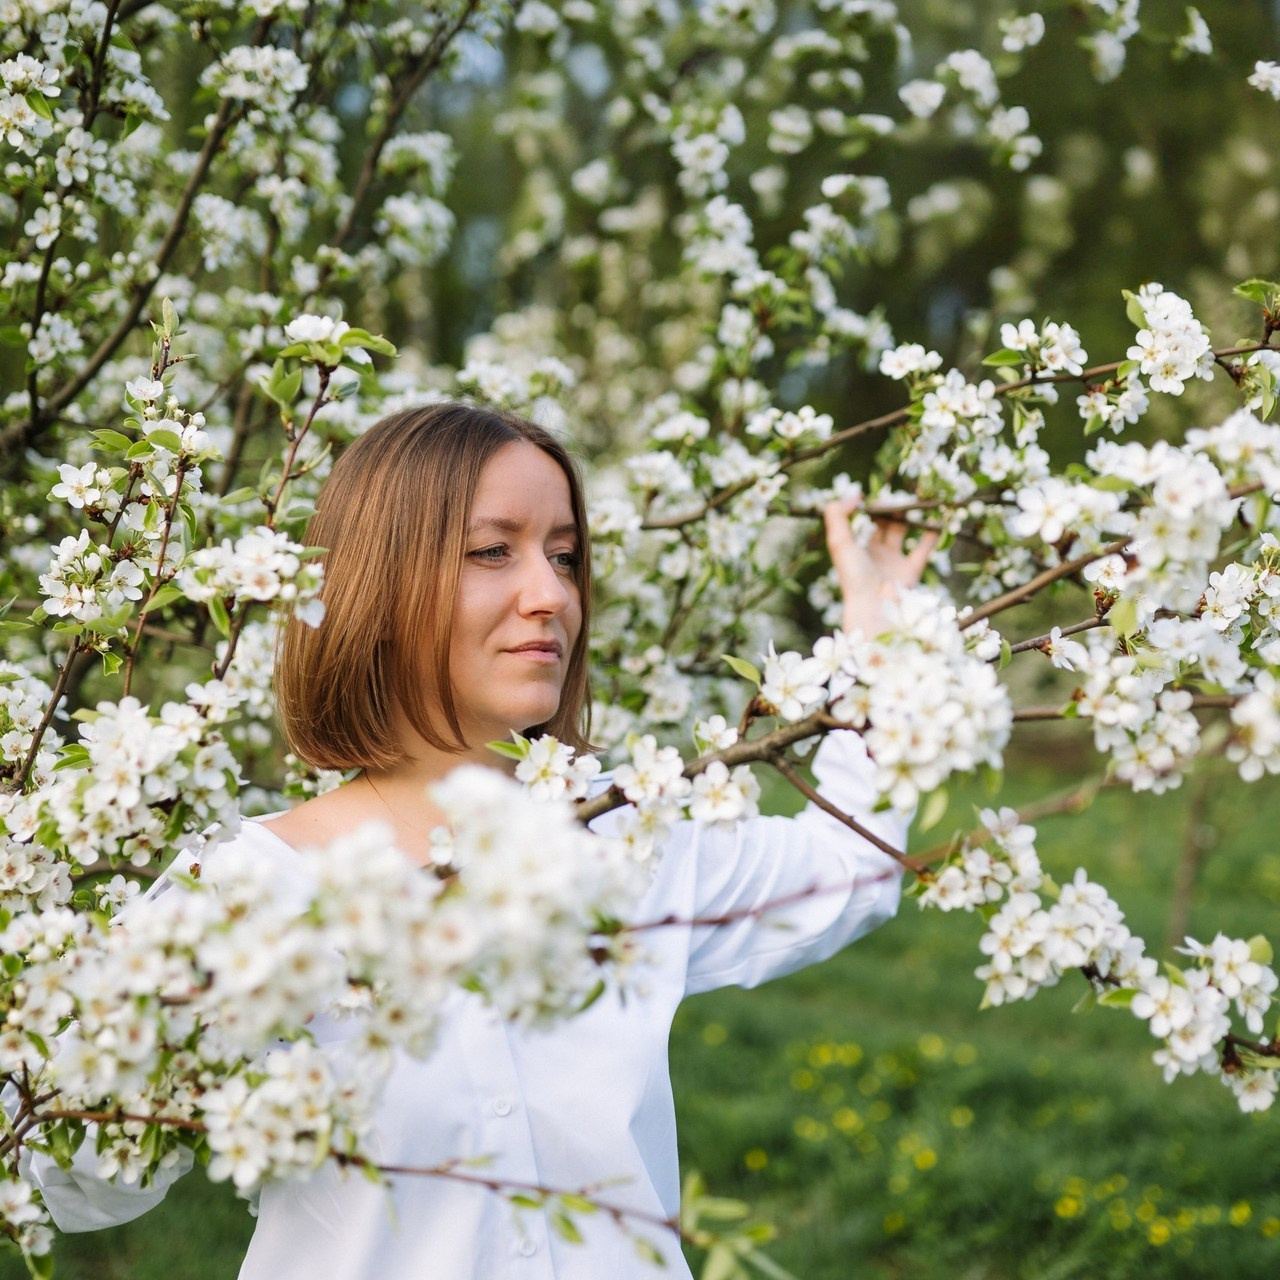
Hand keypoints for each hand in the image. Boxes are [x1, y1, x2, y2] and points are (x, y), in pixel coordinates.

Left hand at [823, 495, 938, 638]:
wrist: (873, 605)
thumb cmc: (853, 574)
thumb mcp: (839, 542)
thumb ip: (838, 515)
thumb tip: (855, 494)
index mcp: (858, 547)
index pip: (866, 522)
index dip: (873, 507)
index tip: (879, 495)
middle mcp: (876, 553)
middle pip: (885, 525)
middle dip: (892, 510)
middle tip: (900, 498)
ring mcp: (894, 561)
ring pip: (904, 533)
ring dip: (910, 518)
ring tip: (917, 503)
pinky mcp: (911, 570)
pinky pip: (923, 549)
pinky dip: (931, 535)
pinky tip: (936, 520)